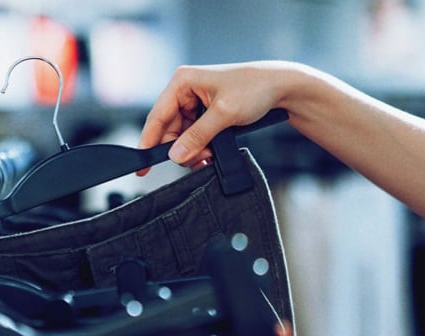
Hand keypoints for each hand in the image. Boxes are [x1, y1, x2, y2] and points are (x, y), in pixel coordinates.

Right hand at [137, 62, 294, 174]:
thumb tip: (176, 155)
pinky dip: (200, 147)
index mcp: (182, 81)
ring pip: (181, 135)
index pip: (157, 116)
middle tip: (196, 160)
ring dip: (192, 150)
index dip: (149, 142)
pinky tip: (210, 152)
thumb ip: (197, 136)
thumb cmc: (255, 88)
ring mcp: (195, 102)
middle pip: (168, 129)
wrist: (282, 88)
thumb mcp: (224, 114)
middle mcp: (185, 90)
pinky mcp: (205, 112)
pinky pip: (193, 135)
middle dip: (180, 149)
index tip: (142, 165)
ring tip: (208, 155)